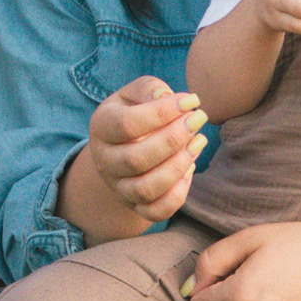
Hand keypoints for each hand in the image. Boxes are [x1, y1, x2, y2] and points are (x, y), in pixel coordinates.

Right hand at [84, 75, 205, 225]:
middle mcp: (105, 161)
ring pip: (146, 189)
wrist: (121, 146)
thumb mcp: (135, 93)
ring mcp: (119, 187)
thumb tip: (167, 98)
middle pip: (137, 159)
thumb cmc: (134, 112)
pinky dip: (177, 195)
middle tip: (199, 119)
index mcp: (101, 127)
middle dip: (174, 139)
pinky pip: (155, 211)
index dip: (162, 113)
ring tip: (199, 141)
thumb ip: (149, 89)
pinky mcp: (135, 205)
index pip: (127, 124)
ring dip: (178, 166)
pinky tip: (190, 169)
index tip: (192, 100)